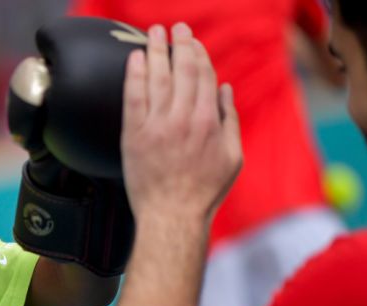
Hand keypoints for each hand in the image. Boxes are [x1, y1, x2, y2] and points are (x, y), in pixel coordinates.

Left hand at [120, 23, 241, 223]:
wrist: (172, 216)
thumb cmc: (204, 192)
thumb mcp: (232, 157)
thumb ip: (230, 120)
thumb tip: (225, 89)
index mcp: (209, 121)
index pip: (204, 77)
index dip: (198, 54)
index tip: (192, 41)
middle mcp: (183, 118)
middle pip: (182, 71)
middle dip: (179, 44)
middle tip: (175, 27)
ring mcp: (157, 125)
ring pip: (157, 79)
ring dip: (156, 51)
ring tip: (153, 33)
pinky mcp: (134, 135)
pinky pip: (134, 97)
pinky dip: (134, 75)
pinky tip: (134, 59)